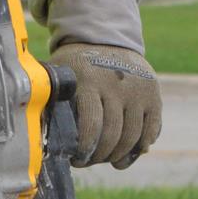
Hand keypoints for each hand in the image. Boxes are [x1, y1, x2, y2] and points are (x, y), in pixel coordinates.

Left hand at [48, 43, 160, 167]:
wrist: (105, 37)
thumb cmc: (75, 66)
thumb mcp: (59, 76)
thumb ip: (52, 103)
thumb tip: (45, 140)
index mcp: (89, 80)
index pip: (91, 126)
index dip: (84, 150)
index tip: (76, 159)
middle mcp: (116, 83)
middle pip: (113, 135)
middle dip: (100, 156)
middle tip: (89, 161)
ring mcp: (137, 88)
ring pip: (132, 136)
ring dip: (119, 155)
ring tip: (107, 159)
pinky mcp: (152, 93)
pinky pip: (151, 129)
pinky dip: (140, 146)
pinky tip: (127, 154)